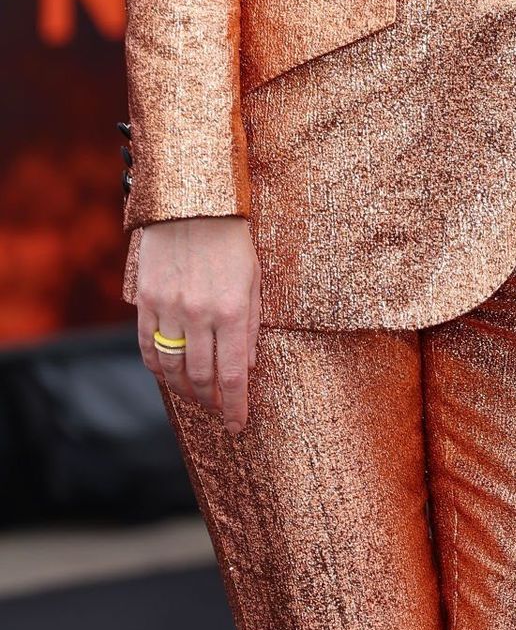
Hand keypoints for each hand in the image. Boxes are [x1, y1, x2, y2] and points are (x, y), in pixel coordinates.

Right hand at [136, 217, 260, 433]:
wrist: (193, 203)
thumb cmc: (232, 239)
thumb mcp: (254, 278)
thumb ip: (250, 324)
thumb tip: (247, 367)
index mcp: (232, 309)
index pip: (233, 375)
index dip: (235, 407)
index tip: (237, 426)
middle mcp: (199, 314)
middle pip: (200, 377)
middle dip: (211, 401)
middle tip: (218, 411)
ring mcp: (169, 308)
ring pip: (171, 368)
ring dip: (183, 391)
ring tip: (196, 398)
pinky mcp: (147, 300)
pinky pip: (148, 346)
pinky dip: (157, 368)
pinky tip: (168, 376)